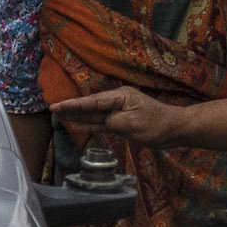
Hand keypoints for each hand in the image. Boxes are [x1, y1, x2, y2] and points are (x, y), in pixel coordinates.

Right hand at [67, 87, 185, 147]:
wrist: (174, 129)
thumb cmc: (156, 124)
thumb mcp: (131, 123)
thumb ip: (112, 122)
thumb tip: (100, 122)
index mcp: (119, 97)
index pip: (92, 102)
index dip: (73, 106)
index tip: (57, 106)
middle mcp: (117, 102)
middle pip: (90, 106)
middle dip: (71, 108)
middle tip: (52, 109)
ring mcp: (119, 112)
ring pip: (94, 114)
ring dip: (78, 116)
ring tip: (60, 115)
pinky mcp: (122, 122)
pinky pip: (102, 123)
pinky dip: (90, 124)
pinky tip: (78, 126)